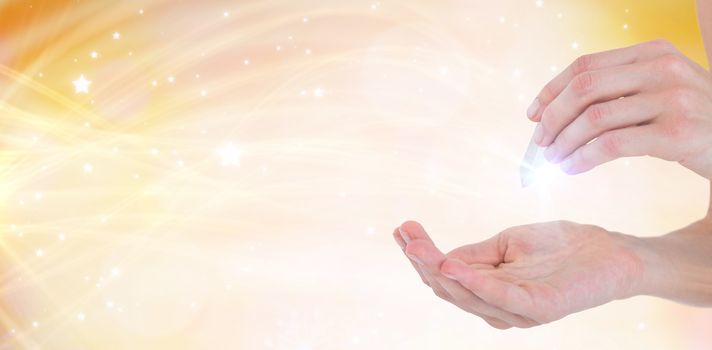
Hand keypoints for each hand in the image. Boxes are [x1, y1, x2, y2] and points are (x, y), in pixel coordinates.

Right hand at [393, 220, 645, 327]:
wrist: (611, 252)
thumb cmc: (560, 247)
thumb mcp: (507, 243)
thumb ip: (476, 254)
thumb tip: (441, 256)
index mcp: (488, 291)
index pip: (445, 277)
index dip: (421, 254)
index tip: (402, 228)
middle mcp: (497, 307)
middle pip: (448, 288)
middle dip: (422, 261)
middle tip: (404, 234)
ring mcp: (517, 311)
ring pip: (466, 295)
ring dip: (438, 270)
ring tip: (418, 246)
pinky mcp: (538, 309)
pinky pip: (499, 298)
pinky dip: (474, 283)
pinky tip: (454, 265)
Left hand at [527, 39, 711, 178]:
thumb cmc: (694, 121)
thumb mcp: (661, 92)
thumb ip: (619, 91)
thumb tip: (553, 112)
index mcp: (653, 52)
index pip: (586, 66)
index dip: (552, 91)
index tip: (533, 114)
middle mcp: (663, 68)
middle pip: (584, 88)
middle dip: (553, 117)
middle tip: (540, 142)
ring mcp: (673, 99)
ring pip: (594, 117)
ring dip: (564, 142)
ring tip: (554, 160)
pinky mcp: (677, 132)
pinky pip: (612, 144)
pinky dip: (583, 158)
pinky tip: (572, 169)